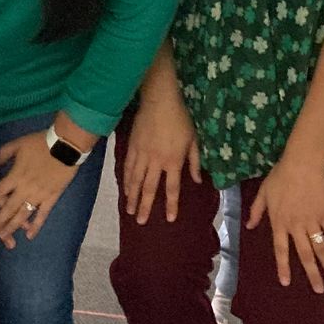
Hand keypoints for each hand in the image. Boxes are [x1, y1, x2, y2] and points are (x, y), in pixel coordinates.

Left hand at [0, 126, 87, 244]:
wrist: (64, 146)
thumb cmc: (40, 143)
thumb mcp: (18, 144)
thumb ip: (4, 153)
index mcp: (15, 176)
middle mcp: (24, 189)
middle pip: (7, 209)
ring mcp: (38, 195)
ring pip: (22, 215)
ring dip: (12, 227)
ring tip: (4, 237)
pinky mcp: (51, 197)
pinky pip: (42, 215)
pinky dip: (36, 226)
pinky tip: (30, 236)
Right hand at [122, 95, 200, 225]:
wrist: (159, 101)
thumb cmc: (181, 119)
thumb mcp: (194, 140)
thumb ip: (194, 162)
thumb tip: (198, 181)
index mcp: (173, 161)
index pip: (172, 188)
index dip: (171, 205)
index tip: (168, 219)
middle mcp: (156, 162)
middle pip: (149, 188)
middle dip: (144, 206)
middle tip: (140, 222)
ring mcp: (142, 155)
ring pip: (135, 180)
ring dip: (132, 197)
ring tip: (129, 210)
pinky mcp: (132, 147)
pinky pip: (127, 167)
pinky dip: (125, 180)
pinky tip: (124, 189)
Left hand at [246, 156, 323, 293]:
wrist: (301, 164)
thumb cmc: (280, 177)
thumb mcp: (263, 193)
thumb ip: (256, 211)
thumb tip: (250, 226)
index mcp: (279, 223)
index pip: (281, 250)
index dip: (283, 267)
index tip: (286, 282)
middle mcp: (296, 226)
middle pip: (305, 255)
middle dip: (312, 274)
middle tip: (319, 290)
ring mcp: (312, 221)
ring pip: (320, 247)